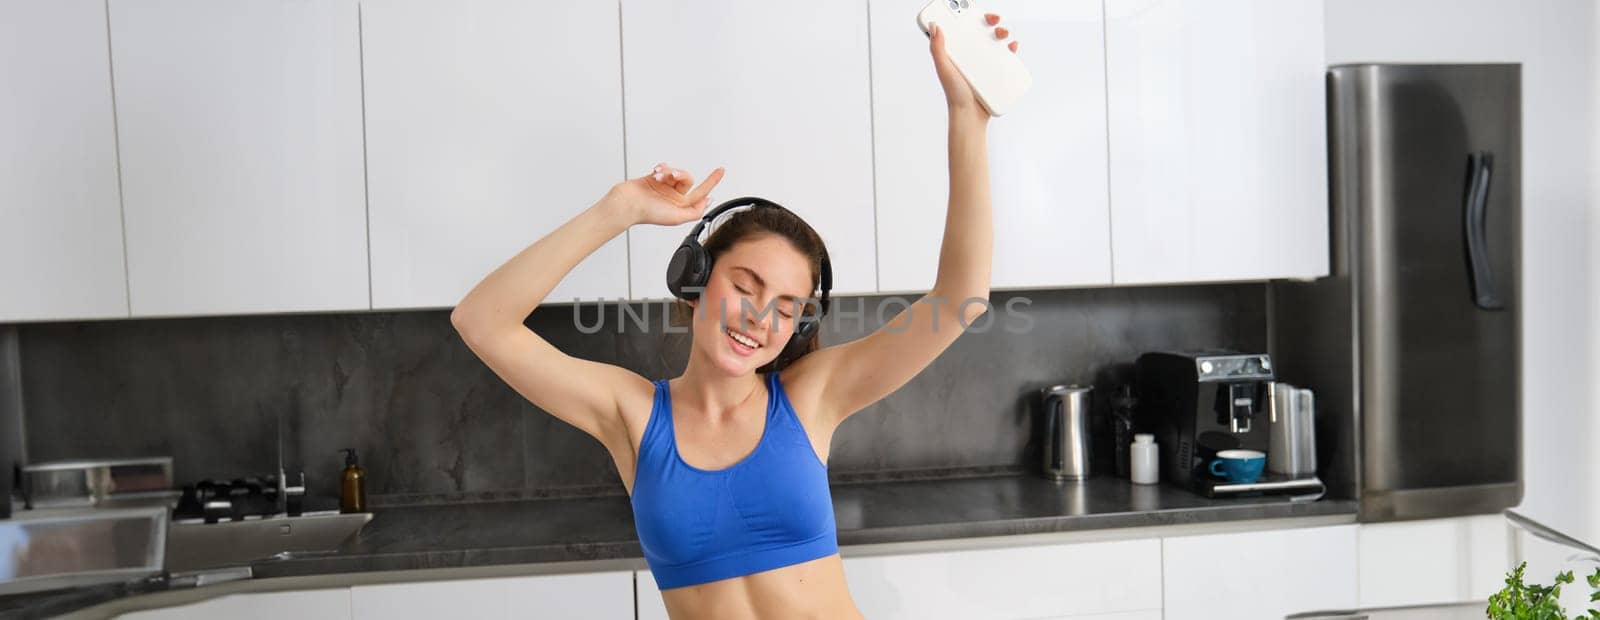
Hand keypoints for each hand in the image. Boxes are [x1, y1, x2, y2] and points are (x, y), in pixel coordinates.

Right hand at [607, 162, 725, 226]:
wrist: (627, 203)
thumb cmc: (648, 213)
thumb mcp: (677, 218)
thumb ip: (695, 212)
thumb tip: (709, 201)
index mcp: (681, 206)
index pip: (701, 193)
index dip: (712, 181)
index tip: (721, 170)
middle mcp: (674, 196)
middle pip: (687, 179)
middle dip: (680, 175)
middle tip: (672, 176)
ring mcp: (665, 187)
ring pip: (676, 172)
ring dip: (668, 172)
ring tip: (658, 177)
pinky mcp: (655, 178)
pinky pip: (665, 168)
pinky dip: (662, 168)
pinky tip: (655, 173)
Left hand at [929, 12, 1017, 122]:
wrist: (970, 116)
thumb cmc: (954, 95)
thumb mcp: (944, 69)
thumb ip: (937, 48)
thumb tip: (934, 26)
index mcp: (956, 52)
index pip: (961, 28)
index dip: (966, 16)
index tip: (970, 8)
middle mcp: (970, 56)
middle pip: (980, 32)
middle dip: (988, 21)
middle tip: (992, 19)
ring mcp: (984, 64)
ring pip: (994, 42)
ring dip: (1001, 32)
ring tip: (1003, 34)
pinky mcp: (995, 73)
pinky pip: (1005, 57)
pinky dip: (1010, 49)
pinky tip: (1012, 46)